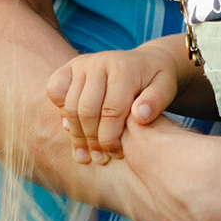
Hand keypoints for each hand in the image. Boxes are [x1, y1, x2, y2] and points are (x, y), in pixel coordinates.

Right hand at [44, 42, 183, 165]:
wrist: (146, 62)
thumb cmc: (156, 81)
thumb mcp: (165, 89)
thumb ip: (155, 102)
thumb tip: (139, 116)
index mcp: (124, 68)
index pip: (111, 111)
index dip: (110, 138)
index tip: (116, 154)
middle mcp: (100, 62)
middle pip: (86, 111)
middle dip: (92, 140)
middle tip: (100, 159)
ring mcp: (83, 63)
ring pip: (70, 106)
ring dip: (76, 134)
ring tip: (85, 154)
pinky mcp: (70, 66)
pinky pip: (54, 90)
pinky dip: (61, 110)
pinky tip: (72, 128)